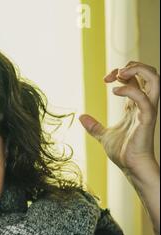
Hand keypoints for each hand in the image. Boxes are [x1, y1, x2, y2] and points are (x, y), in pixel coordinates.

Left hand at [79, 61, 159, 176]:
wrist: (131, 167)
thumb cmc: (122, 153)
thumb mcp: (103, 136)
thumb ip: (94, 126)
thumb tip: (81, 117)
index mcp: (135, 106)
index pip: (137, 79)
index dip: (122, 72)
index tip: (106, 79)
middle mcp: (144, 105)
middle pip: (150, 74)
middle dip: (133, 66)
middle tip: (114, 74)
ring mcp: (147, 110)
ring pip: (155, 79)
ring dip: (138, 71)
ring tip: (119, 75)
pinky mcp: (147, 119)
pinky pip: (144, 99)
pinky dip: (130, 90)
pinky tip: (115, 92)